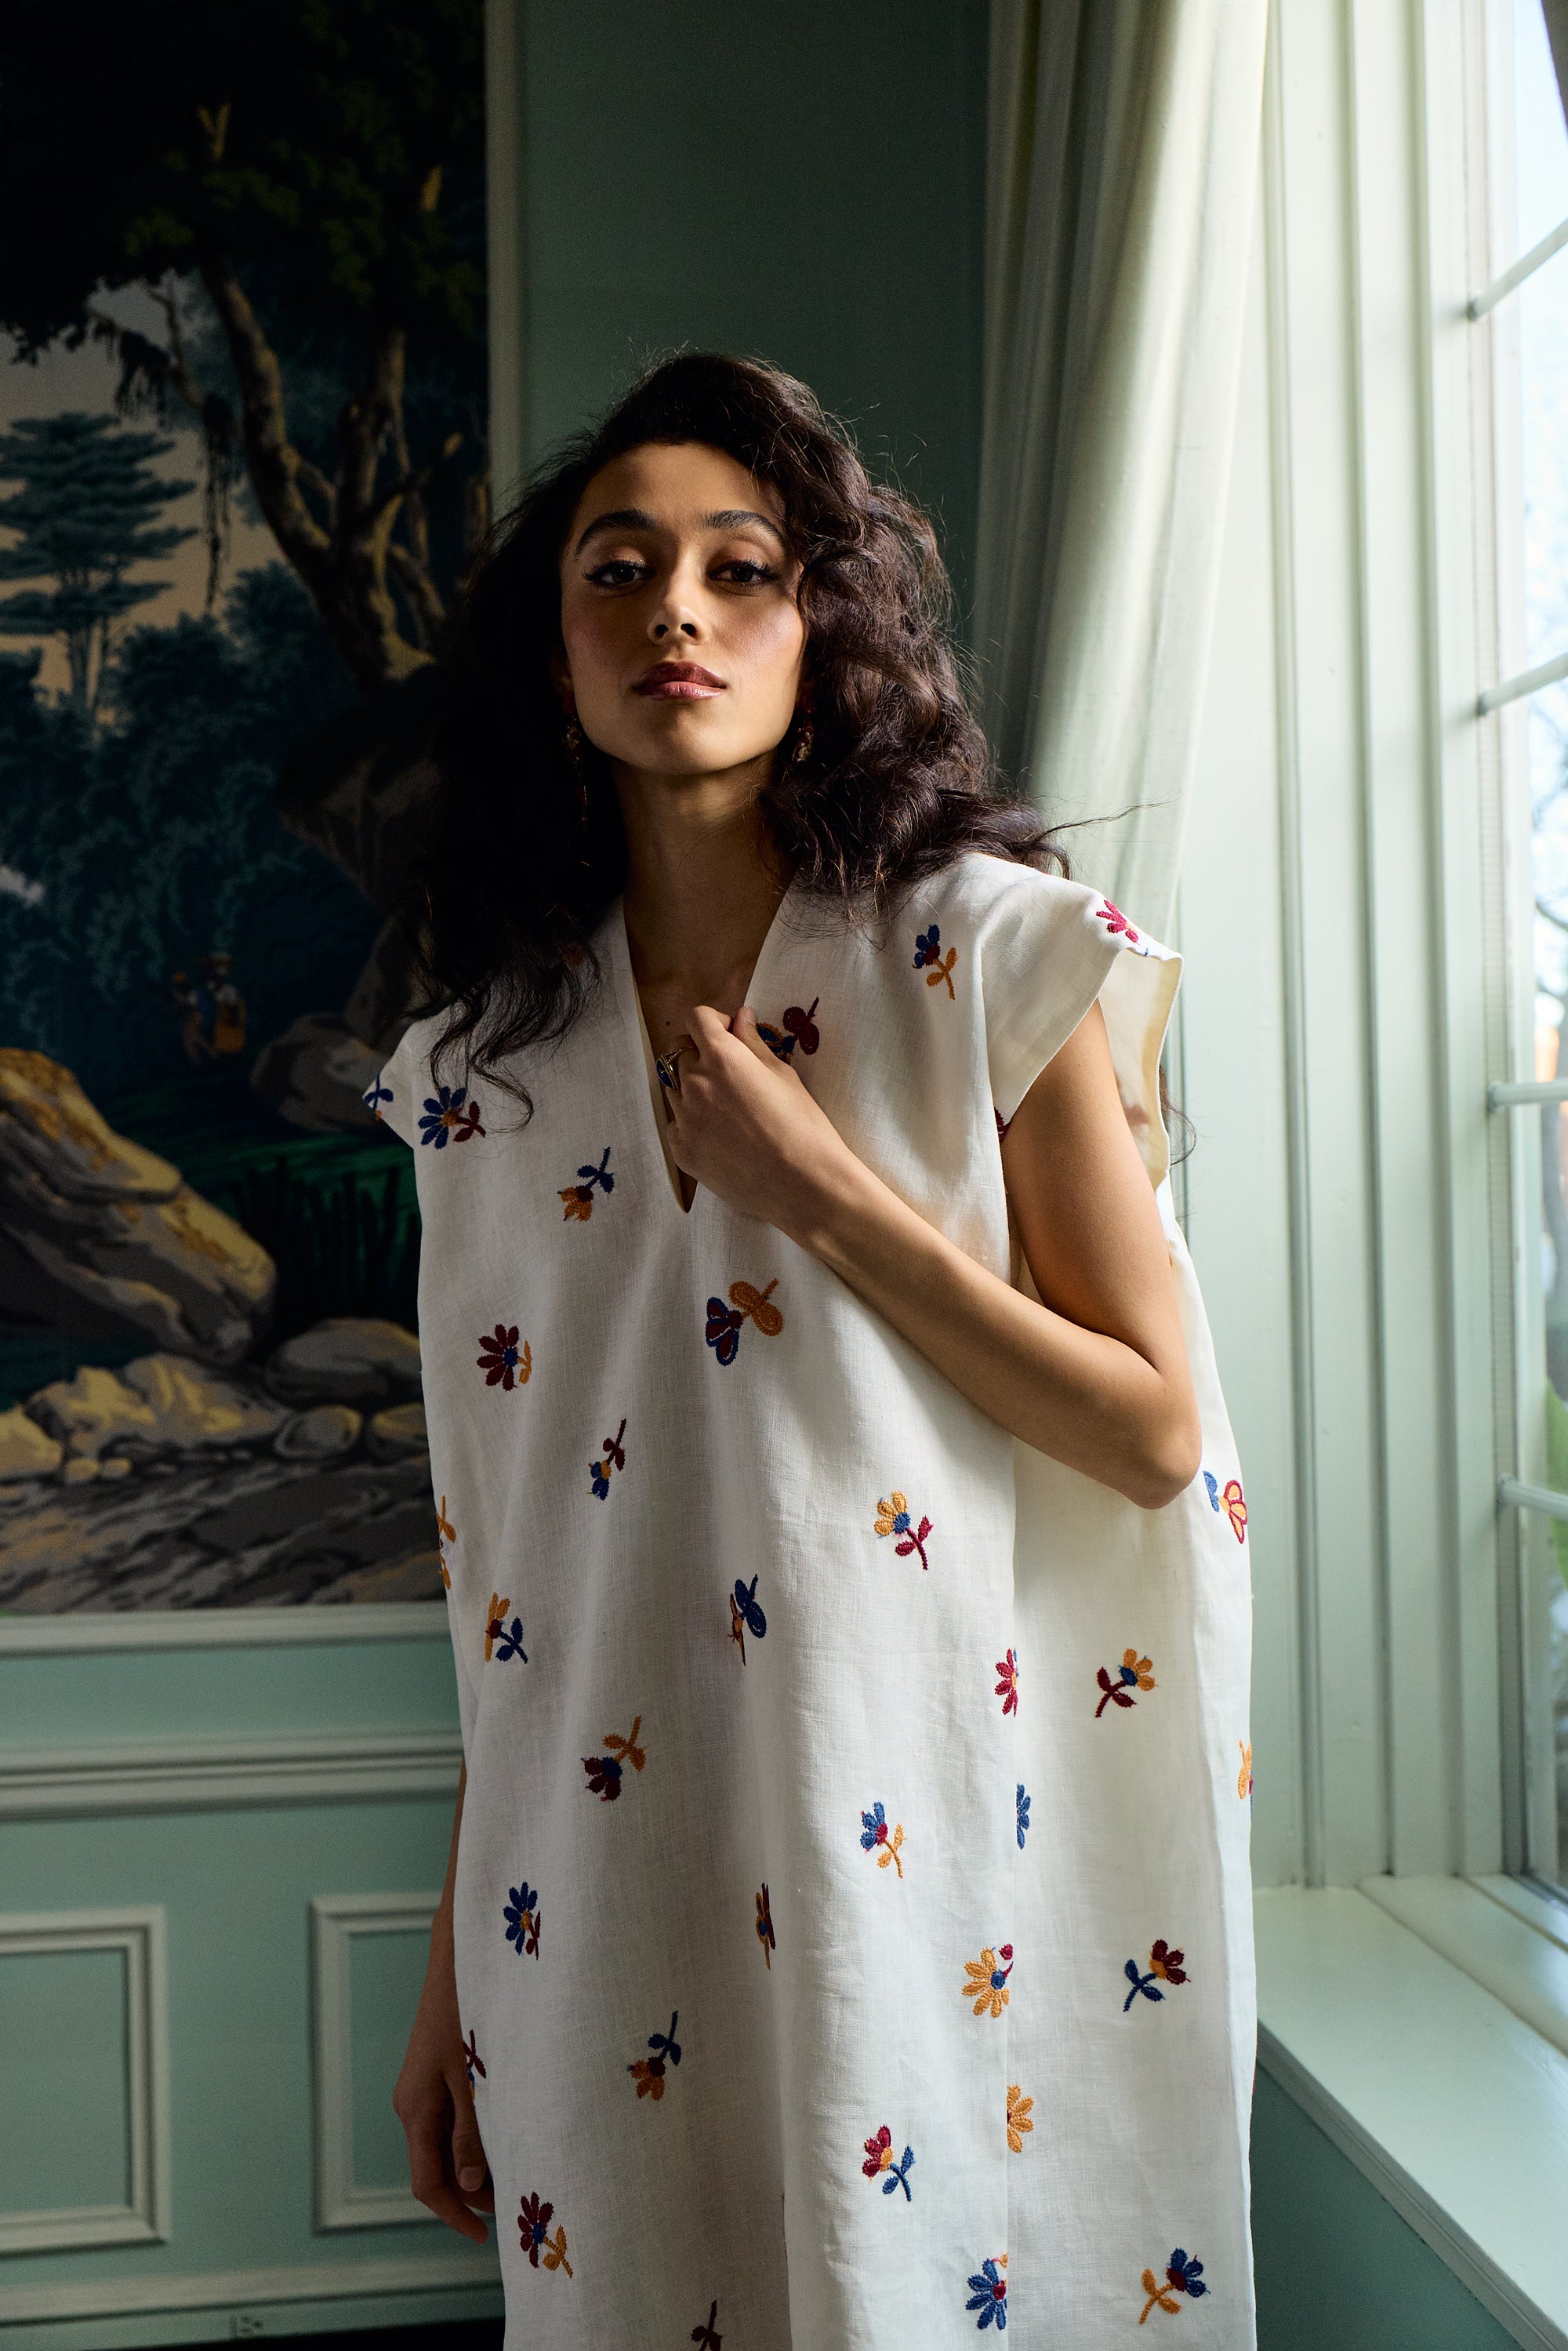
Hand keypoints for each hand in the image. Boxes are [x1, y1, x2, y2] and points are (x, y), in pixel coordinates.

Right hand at [393, 1912, 493, 2242]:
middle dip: (467, 2196)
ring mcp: (422, 2087)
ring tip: (513, 2177)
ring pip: (442, 2145)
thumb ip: (472, 2132)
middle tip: (509, 2211)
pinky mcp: (436, 2072)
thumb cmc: (469, 2008)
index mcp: (415, 2109)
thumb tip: (472, 2187)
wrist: (460, 1953)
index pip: (427, 2184)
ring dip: (472, 2167)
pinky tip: (504, 2136)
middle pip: (433, 2169)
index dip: (455, 2215)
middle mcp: (412, 2104)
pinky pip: (449, 2121)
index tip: (485, 2238)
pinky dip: (471, 2139)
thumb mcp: (474, 2075)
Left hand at [663, 1003, 852, 1231]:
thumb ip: (753, 1042)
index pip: (697, 1018)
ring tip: (728, 1109)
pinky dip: (692, 1121)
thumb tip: (740, 1017)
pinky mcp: (682, 1150)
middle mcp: (695, 1084)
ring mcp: (684, 1119)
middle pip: (682, 1052)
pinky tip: (722, 1136)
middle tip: (733, 1075)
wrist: (803, 1184)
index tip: (730, 1034)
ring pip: (675, 1088)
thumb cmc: (802, 1125)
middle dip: (704, 1055)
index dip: (714, 1022)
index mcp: (722, 1058)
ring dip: (694, 1088)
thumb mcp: (782, 1075)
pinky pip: (677, 1123)